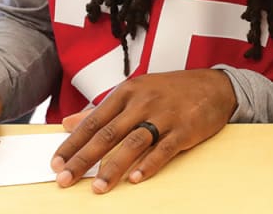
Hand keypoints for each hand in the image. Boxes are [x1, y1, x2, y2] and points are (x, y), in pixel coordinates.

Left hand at [51, 69, 236, 192]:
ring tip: (97, 187)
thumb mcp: (135, 92)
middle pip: (108, 133)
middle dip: (84, 158)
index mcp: (127, 92)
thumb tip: (69, 123)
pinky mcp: (185, 129)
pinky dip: (149, 164)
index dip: (73, 143)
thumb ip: (102, 109)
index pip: (93, 120)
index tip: (56, 162)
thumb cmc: (171, 90)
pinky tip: (136, 179)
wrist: (215, 86)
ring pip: (133, 143)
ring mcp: (165, 115)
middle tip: (65, 178)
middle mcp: (143, 102)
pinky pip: (164, 149)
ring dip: (113, 167)